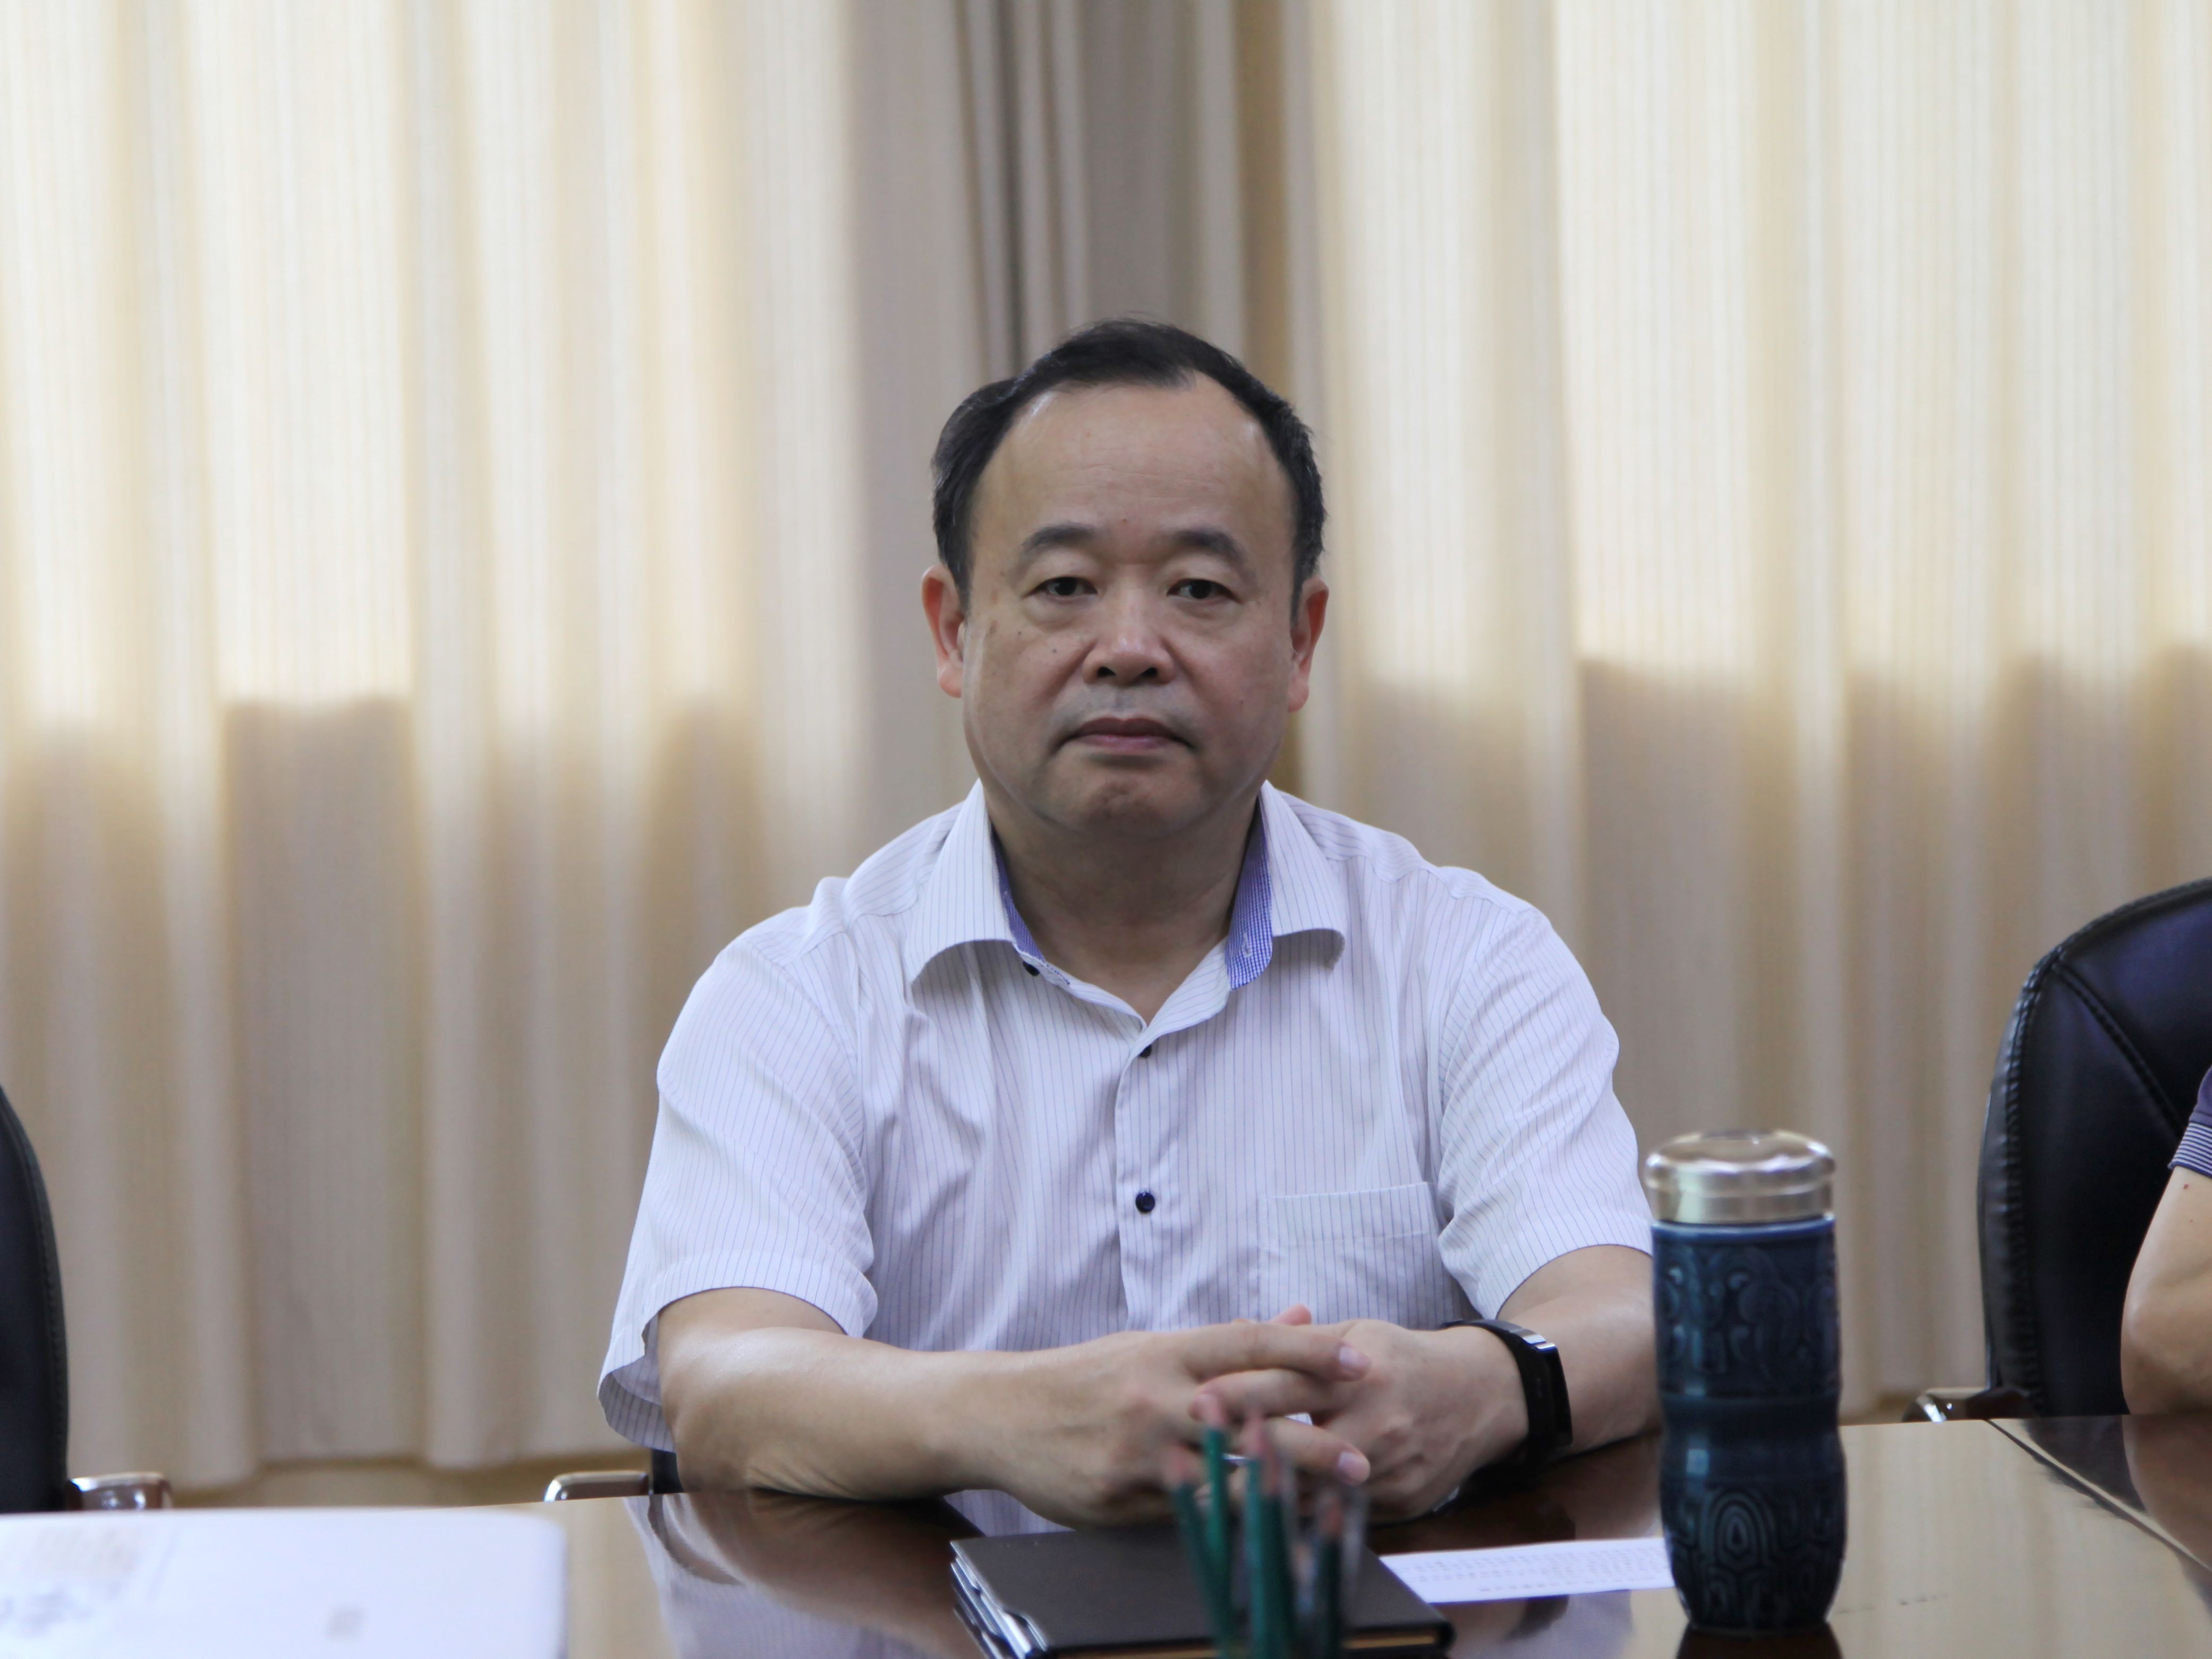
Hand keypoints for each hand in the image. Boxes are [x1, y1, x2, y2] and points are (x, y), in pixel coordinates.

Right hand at [974, 1320, 1372, 1526]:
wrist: (999, 1414)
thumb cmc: (1087, 1378)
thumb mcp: (1152, 1347)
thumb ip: (1230, 1341)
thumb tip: (1302, 1313)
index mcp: (1166, 1352)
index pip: (1249, 1343)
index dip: (1308, 1351)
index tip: (1361, 1362)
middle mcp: (1155, 1398)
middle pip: (1245, 1416)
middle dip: (1309, 1440)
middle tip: (1364, 1457)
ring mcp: (1137, 1452)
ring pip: (1220, 1477)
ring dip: (1279, 1493)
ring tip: (1331, 1507)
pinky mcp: (1118, 1499)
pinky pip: (1185, 1515)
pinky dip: (1229, 1524)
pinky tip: (1269, 1534)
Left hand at [1198, 1318, 1525, 1519]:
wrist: (1481, 1396)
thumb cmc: (1403, 1359)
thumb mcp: (1354, 1334)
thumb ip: (1295, 1340)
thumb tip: (1233, 1329)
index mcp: (1360, 1376)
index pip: (1290, 1385)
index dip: (1240, 1394)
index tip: (1194, 1400)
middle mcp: (1377, 1426)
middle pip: (1297, 1447)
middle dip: (1243, 1455)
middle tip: (1186, 1461)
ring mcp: (1391, 1471)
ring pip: (1316, 1493)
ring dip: (1263, 1496)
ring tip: (1207, 1498)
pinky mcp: (1399, 1505)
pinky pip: (1341, 1517)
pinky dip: (1301, 1516)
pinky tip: (1263, 1519)